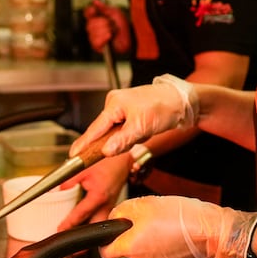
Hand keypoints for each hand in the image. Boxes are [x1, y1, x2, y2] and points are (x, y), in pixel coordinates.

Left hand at [56, 154, 130, 229]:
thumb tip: (55, 191)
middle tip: (68, 238)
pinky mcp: (111, 205)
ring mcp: (111, 207)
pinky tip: (84, 221)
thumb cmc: (107, 161)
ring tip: (73, 232)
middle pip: (94, 228)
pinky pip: (102, 219)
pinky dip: (92, 222)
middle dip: (82, 236)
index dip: (69, 224)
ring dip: (88, 229)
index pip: (81, 214)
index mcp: (99, 196)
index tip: (60, 230)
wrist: (122, 158)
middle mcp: (107, 204)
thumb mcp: (82, 168)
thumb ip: (68, 181)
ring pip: (99, 225)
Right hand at [69, 75, 198, 157]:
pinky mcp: (130, 114)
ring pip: (115, 132)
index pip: (95, 128)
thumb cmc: (164, 107)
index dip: (84, 143)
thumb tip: (105, 151)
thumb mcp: (142, 126)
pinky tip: (142, 132)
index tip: (73, 156)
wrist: (183, 101)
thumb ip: (122, 140)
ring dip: (124, 140)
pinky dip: (130, 136)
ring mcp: (122, 109)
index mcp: (114, 104)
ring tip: (142, 132)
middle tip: (121, 146)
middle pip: (104, 131)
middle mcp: (115, 104)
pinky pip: (123, 130)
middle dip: (111, 143)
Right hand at [83, 0, 130, 54]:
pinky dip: (104, 38)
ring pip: (93, 32)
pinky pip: (96, 41)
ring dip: (104, 31)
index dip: (89, 11)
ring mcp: (94, 37)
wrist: (130, 36)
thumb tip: (94, 1)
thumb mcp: (114, 13)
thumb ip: (103, 7)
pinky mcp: (97, 46)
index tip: (94, 10)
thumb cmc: (123, 26)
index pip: (87, 14)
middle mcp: (94, 28)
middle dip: (102, 23)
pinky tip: (109, 37)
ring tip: (112, 31)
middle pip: (90, 23)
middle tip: (110, 24)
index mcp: (97, 18)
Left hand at [99, 196, 256, 257]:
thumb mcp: (145, 203)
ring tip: (164, 226)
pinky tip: (173, 234)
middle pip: (127, 251)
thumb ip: (122, 211)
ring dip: (149, 242)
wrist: (210, 231)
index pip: (105, 252)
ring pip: (144, 254)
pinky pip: (159, 257)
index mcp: (131, 247)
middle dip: (133, 237)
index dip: (106, 241)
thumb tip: (114, 217)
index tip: (112, 233)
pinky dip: (163, 247)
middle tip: (147, 221)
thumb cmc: (180, 216)